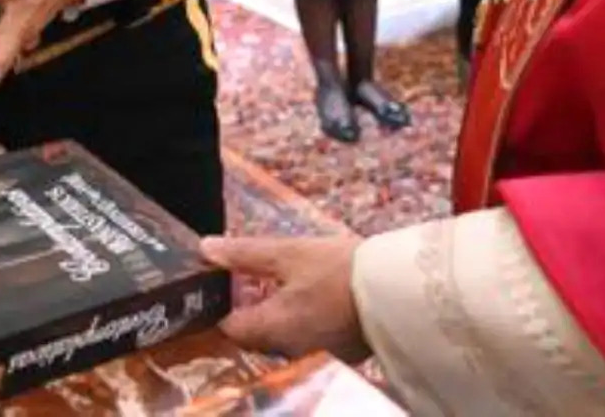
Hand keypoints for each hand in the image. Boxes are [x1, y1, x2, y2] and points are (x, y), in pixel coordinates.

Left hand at [202, 235, 370, 361]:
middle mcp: (288, 351)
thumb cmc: (341, 269)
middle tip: (259, 279)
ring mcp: (315, 356)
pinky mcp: (339, 355)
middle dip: (251, 310)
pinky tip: (316, 299)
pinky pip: (307, 340)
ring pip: (281, 339)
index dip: (221, 306)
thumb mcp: (288, 253)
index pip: (228, 328)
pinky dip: (304, 323)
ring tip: (290, 284)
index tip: (226, 283)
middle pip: (254, 336)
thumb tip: (205, 248)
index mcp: (271, 329)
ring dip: (278, 316)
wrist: (398, 289)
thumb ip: (245, 254)